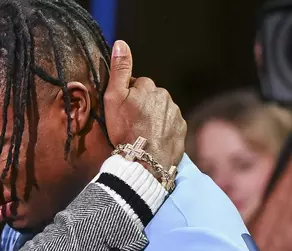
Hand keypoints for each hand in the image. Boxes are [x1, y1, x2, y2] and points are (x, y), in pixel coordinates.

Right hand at [103, 40, 185, 169]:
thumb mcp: (114, 98)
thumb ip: (119, 70)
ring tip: (141, 134)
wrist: (144, 161)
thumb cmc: (125, 130)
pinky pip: (170, 125)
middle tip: (130, 123)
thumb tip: (121, 44)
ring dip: (152, 118)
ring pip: (161, 111)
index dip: (127, 96)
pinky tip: (152, 141)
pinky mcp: (181, 130)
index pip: (137, 84)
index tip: (121, 110)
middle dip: (142, 106)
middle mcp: (165, 96)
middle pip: (150, 97)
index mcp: (148, 87)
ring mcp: (175, 114)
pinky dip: (162, 131)